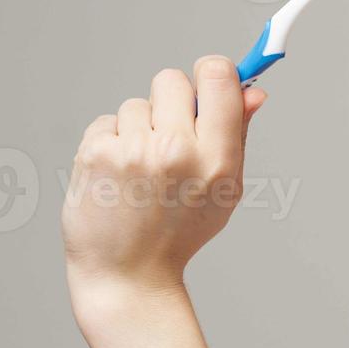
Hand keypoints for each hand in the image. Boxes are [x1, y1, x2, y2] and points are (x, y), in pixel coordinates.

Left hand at [61, 56, 267, 311]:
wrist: (127, 275)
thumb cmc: (179, 231)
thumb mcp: (225, 188)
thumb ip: (237, 134)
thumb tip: (253, 92)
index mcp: (216, 158)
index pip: (217, 76)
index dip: (214, 72)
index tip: (209, 81)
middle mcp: (176, 151)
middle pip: (172, 79)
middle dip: (171, 101)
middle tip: (169, 135)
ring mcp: (132, 152)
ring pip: (136, 103)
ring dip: (138, 128)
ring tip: (140, 169)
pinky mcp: (95, 155)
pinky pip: (107, 121)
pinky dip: (111, 142)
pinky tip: (117, 174)